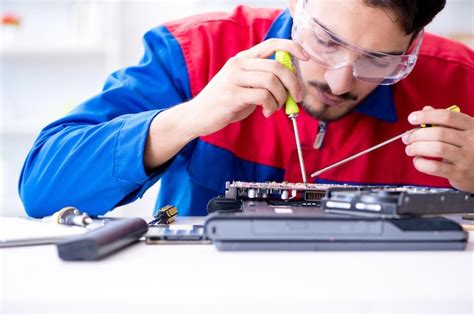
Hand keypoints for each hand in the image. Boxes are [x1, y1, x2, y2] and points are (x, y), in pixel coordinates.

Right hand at [186, 38, 309, 136]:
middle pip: (277, 66)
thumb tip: (291, 85)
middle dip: (293, 83)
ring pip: (272, 81)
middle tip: (296, 97)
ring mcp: (234, 78)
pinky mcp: (232, 94)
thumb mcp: (244, 86)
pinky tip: (266, 112)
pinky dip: (271, 106)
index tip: (306, 57)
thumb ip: (263, 81)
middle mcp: (238, 64)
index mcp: (242, 59)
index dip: (292, 47)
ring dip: (281, 98)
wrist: (197, 115)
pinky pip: (263, 96)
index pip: (272, 44)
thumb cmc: (224, 102)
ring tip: (274, 109)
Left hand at [403, 106, 473, 192]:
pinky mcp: (459, 173)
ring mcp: (466, 157)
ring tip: (410, 150)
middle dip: (417, 135)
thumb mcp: (463, 132)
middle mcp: (471, 140)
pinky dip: (421, 163)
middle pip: (438, 133)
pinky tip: (418, 161)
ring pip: (436, 148)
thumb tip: (426, 109)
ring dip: (417, 148)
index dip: (426, 116)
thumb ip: (445, 121)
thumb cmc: (470, 150)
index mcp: (472, 126)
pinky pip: (435, 167)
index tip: (412, 118)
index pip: (447, 116)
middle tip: (407, 138)